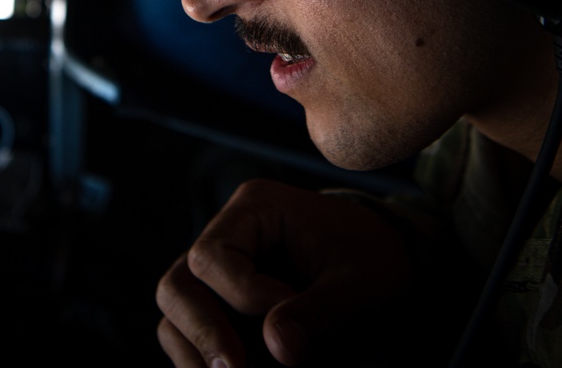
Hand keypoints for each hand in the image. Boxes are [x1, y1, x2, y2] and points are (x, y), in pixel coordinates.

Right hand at [155, 179, 412, 366]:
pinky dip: (205, 360)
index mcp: (253, 208)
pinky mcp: (222, 305)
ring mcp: (218, 273)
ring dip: (198, 352)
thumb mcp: (359, 282)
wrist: (385, 258)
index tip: (286, 323)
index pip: (213, 257)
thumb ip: (319, 312)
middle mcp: (224, 235)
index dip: (242, 297)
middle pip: (178, 285)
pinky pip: (191, 335)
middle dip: (203, 332)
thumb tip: (277, 349)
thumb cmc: (372, 256)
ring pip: (176, 315)